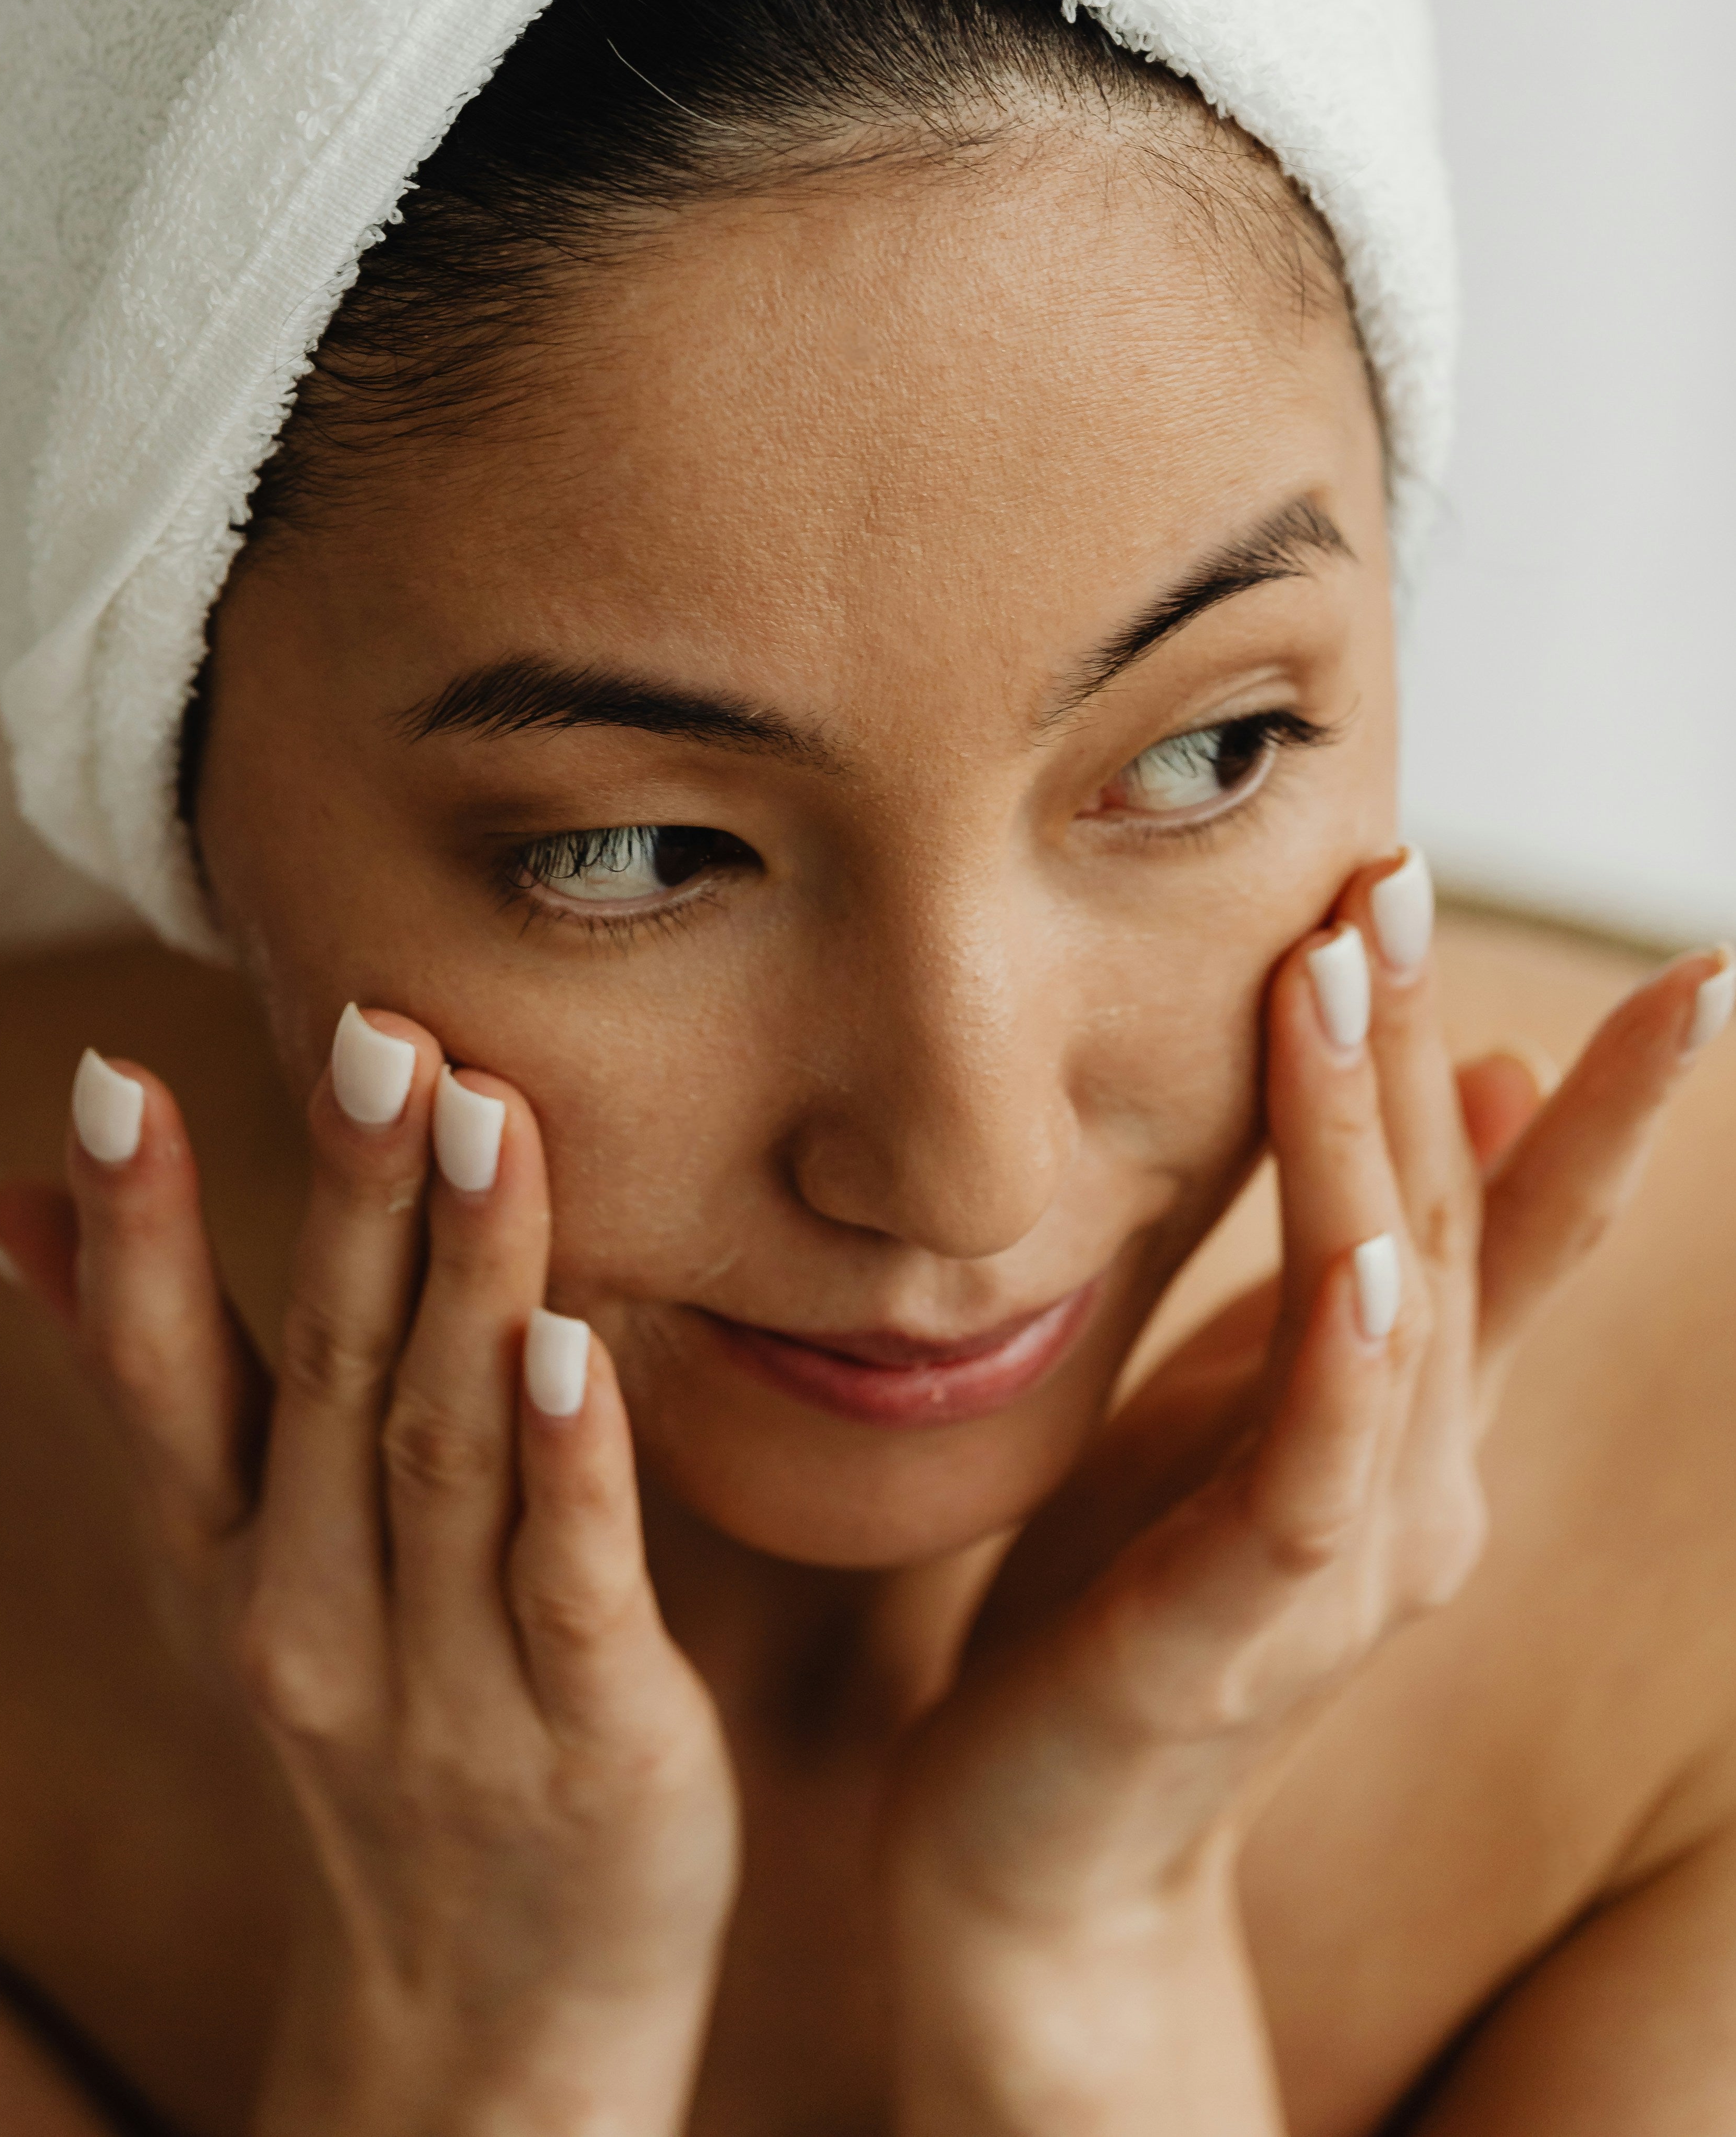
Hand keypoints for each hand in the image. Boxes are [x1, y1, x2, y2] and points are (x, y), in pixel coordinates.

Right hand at [0, 1015, 737, 2136]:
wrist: (489, 2024)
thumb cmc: (376, 1721)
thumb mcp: (233, 1559)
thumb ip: (140, 1368)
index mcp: (236, 1560)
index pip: (163, 1377)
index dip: (132, 1230)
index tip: (107, 1076)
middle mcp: (315, 1619)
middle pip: (327, 1380)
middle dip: (347, 1197)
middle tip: (374, 1030)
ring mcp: (453, 1691)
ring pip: (446, 1452)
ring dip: (467, 1274)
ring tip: (488, 1112)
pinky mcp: (595, 1748)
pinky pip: (574, 1587)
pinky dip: (571, 1463)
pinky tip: (577, 1344)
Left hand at [884, 859, 1732, 2122]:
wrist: (1038, 1844)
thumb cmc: (1126, 1596)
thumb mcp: (1249, 1394)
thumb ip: (1361, 1264)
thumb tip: (1485, 1070)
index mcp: (1415, 1426)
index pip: (1522, 1225)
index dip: (1610, 1100)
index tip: (1692, 967)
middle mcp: (1418, 1488)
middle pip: (1447, 1226)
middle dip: (1430, 1037)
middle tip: (1399, 865)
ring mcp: (1342, 1566)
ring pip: (1383, 1311)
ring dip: (1372, 1136)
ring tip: (1345, 972)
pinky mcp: (1235, 1627)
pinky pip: (1309, 1474)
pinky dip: (1350, 1364)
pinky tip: (1373, 1271)